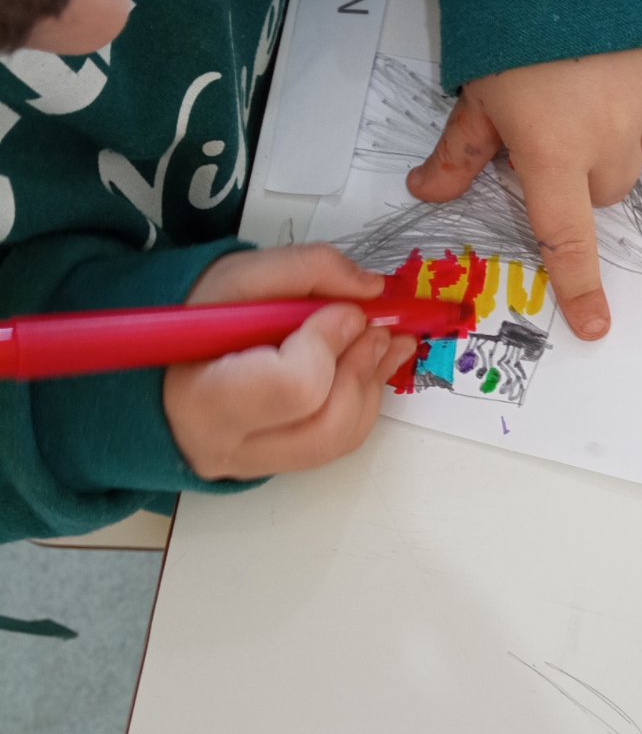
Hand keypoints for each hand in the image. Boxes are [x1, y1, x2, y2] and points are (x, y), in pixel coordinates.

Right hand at [163, 245, 414, 481]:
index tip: (343, 311)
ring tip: (382, 343)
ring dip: (371, 386)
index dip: (329, 345)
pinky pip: (337, 444)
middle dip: (362, 369)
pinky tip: (368, 365)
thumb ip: (310, 269)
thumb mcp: (241, 274)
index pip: (292, 387)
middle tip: (377, 329)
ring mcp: (256, 463)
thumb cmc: (198, 316)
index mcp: (205, 398)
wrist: (167, 356)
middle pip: (325, 425)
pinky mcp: (280, 464)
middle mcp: (229, 446)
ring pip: (339, 440)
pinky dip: (362, 402)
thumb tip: (371, 289)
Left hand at [407, 44, 641, 340]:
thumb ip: (459, 150)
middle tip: (558, 118)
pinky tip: (625, 65)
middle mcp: (610, 140)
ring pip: (639, 153)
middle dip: (581, 168)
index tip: (597, 327)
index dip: (580, 285)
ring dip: (618, 134)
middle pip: (603, 189)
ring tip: (592, 78)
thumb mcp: (477, 89)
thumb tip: (424, 194)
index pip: (566, 235)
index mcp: (552, 151)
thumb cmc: (512, 20)